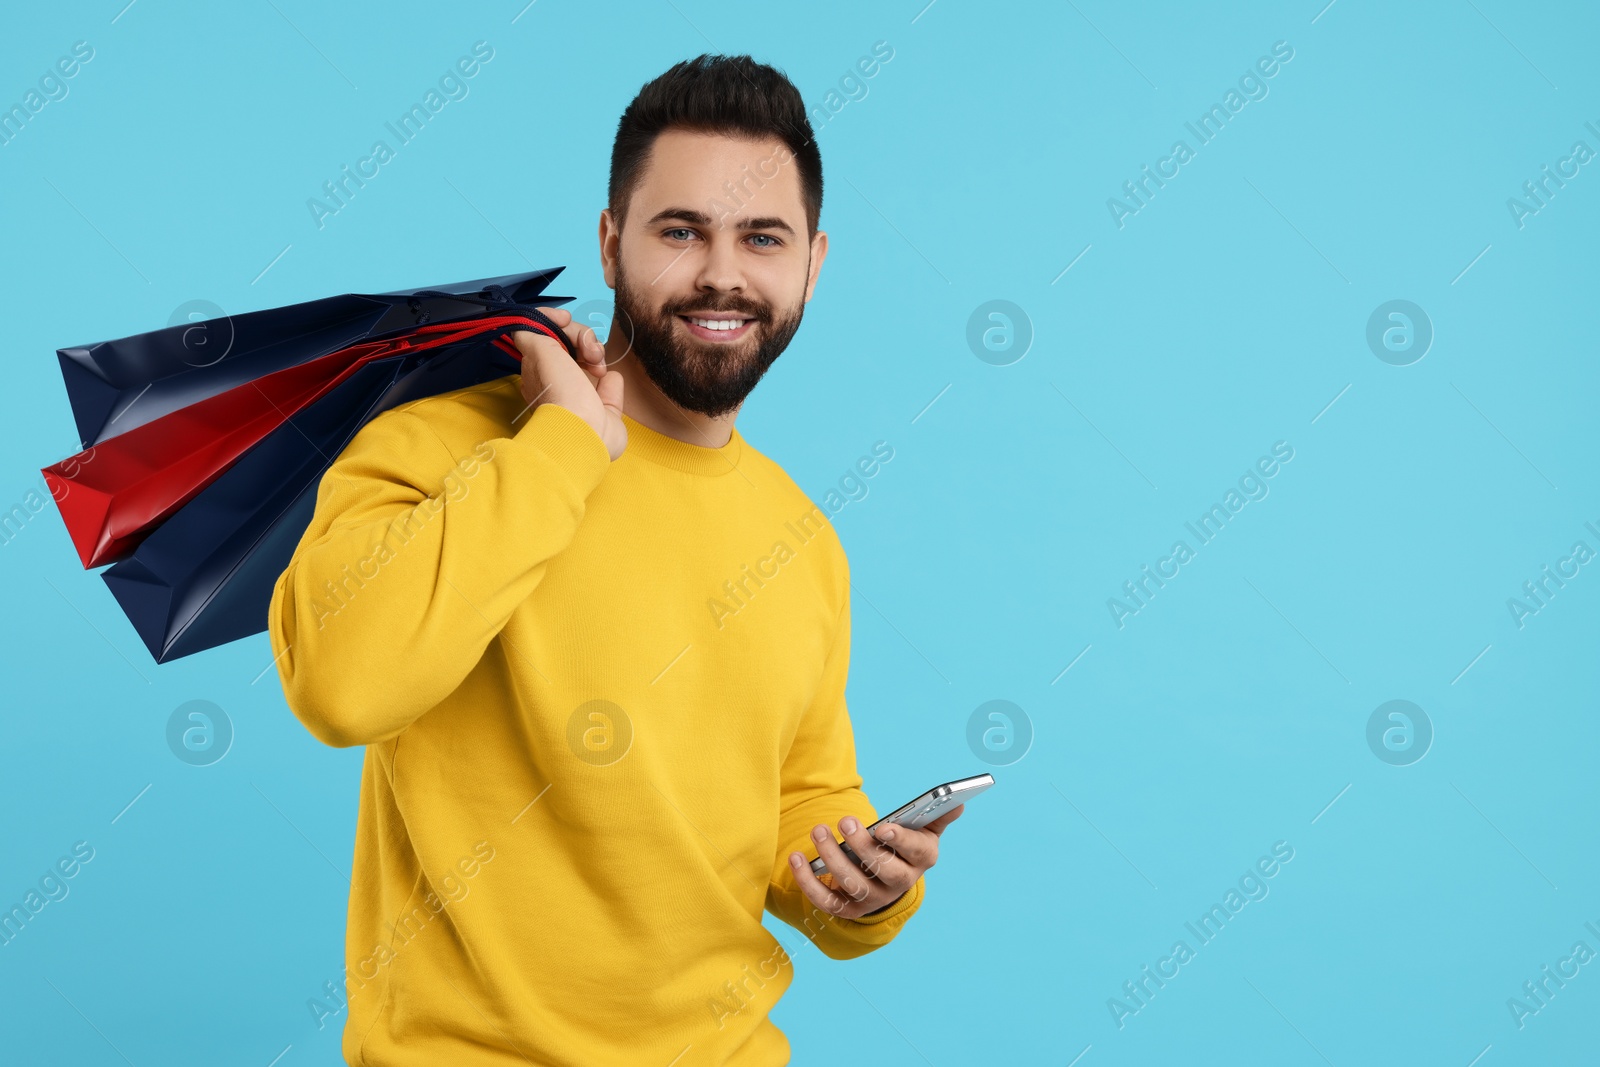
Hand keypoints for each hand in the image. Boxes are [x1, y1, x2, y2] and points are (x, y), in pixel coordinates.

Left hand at [513, 307, 626, 459]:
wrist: (586, 434)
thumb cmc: (561, 393)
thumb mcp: (539, 353)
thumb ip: (530, 333)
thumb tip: (526, 324)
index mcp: (539, 369)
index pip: (547, 334)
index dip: (557, 321)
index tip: (567, 319)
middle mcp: (558, 381)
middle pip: (572, 344)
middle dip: (582, 339)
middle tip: (589, 351)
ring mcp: (582, 395)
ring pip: (592, 359)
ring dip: (597, 355)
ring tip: (599, 369)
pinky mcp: (604, 408)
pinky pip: (611, 382)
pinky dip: (611, 379)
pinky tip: (606, 380)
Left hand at [788, 804, 963, 919]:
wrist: (887, 881)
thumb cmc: (904, 847)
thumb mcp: (923, 832)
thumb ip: (936, 817)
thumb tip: (956, 802)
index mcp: (920, 860)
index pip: (914, 854)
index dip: (900, 841)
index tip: (882, 827)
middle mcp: (899, 884)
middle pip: (883, 871)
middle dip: (862, 848)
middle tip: (844, 822)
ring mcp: (873, 899)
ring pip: (854, 885)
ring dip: (833, 858)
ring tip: (818, 831)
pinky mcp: (849, 909)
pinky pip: (827, 901)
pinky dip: (809, 882)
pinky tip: (796, 858)